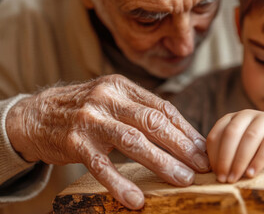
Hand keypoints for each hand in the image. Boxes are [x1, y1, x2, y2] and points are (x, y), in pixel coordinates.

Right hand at [6, 74, 208, 209]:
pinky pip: (102, 166)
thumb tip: (180, 134)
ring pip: (133, 141)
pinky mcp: (75, 142)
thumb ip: (141, 111)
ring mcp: (90, 119)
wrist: (38, 114)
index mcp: (122, 87)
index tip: (202, 148)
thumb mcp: (113, 99)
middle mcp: (108, 98)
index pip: (162, 107)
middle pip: (153, 122)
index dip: (186, 129)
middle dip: (181, 146)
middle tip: (201, 165)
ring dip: (161, 162)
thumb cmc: (85, 109)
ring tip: (182, 179)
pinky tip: (137, 199)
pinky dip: (120, 183)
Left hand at [207, 109, 263, 182]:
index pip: (216, 134)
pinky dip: (258, 160)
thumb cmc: (255, 141)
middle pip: (231, 134)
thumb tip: (217, 172)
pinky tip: (251, 173)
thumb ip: (227, 152)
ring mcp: (263, 118)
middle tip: (224, 178)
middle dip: (225, 158)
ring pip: (249, 137)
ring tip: (236, 178)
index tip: (215, 172)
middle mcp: (244, 115)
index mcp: (230, 118)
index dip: (213, 155)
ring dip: (240, 161)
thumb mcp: (239, 142)